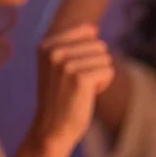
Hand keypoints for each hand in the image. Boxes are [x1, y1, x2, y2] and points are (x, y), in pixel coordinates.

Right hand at [30, 24, 114, 150]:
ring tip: (80, 89)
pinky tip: (86, 95)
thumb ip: (73, 43)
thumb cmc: (61, 95)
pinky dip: (103, 85)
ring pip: (106, 58)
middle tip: (76, 84)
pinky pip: (109, 71)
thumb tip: (94, 28)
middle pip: (99, 45)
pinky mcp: (80, 78)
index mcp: (46, 44)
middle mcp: (54, 51)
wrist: (52, 128)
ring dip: (99, 75)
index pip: (88, 32)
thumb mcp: (59, 65)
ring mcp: (66, 64)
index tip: (71, 72)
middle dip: (95, 65)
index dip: (87, 54)